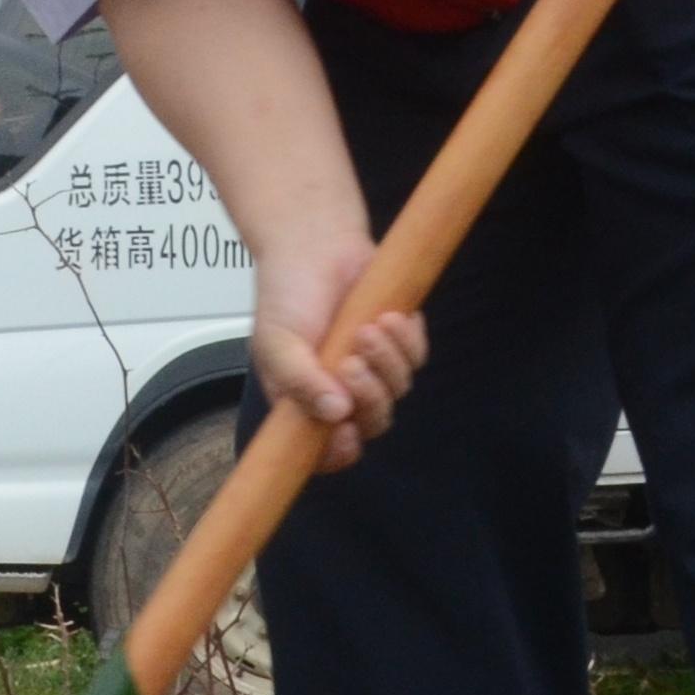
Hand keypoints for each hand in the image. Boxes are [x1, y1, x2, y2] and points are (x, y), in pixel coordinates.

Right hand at [248, 232, 425, 468]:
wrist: (316, 243)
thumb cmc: (287, 293)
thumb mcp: (277, 340)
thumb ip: (299, 381)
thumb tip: (335, 415)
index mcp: (304, 399)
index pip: (325, 449)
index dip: (339, 451)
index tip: (346, 432)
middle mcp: (340, 390)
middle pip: (372, 421)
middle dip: (369, 396)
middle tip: (351, 362)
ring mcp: (372, 368)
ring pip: (398, 390)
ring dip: (386, 361)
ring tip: (368, 327)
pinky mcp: (398, 343)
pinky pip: (416, 358)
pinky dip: (406, 340)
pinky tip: (388, 316)